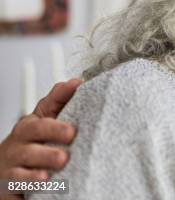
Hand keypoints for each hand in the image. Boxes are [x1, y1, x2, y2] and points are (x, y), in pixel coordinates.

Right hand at [0, 79, 80, 198]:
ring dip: (45, 157)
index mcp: (30, 126)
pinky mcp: (10, 183)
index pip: (45, 109)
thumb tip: (76, 83)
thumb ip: (59, 102)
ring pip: (27, 156)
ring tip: (62, 159)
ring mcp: (13, 162)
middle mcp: (20, 141)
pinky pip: (18, 181)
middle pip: (35, 131)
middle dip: (54, 130)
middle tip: (71, 133)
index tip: (75, 98)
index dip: (59, 101)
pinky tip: (44, 179)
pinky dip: (31, 180)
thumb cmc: (29, 147)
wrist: (3, 175)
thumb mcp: (43, 123)